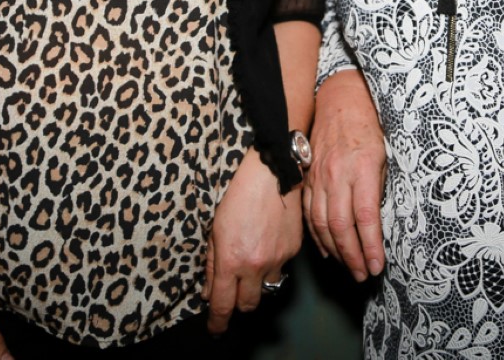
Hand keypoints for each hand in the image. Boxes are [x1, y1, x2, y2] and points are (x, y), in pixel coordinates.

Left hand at [203, 151, 302, 335]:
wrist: (271, 175)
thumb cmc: (236, 196)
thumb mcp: (214, 230)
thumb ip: (212, 265)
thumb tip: (210, 293)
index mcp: (231, 261)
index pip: (224, 305)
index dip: (218, 322)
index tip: (215, 329)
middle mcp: (255, 266)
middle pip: (248, 304)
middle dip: (238, 303)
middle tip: (233, 291)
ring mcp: (277, 260)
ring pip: (268, 288)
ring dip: (257, 283)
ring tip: (251, 262)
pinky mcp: (293, 251)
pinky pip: (281, 268)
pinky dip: (271, 264)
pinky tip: (266, 243)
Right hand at [303, 70, 386, 281]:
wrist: (340, 98)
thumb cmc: (370, 125)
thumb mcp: (386, 152)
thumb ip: (381, 185)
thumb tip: (383, 221)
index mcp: (362, 168)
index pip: (366, 217)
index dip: (371, 246)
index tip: (378, 266)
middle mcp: (337, 175)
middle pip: (341, 226)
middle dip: (353, 256)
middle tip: (364, 275)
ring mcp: (319, 177)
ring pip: (322, 223)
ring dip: (336, 251)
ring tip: (350, 268)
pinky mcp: (308, 177)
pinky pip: (309, 213)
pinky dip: (318, 236)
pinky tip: (328, 250)